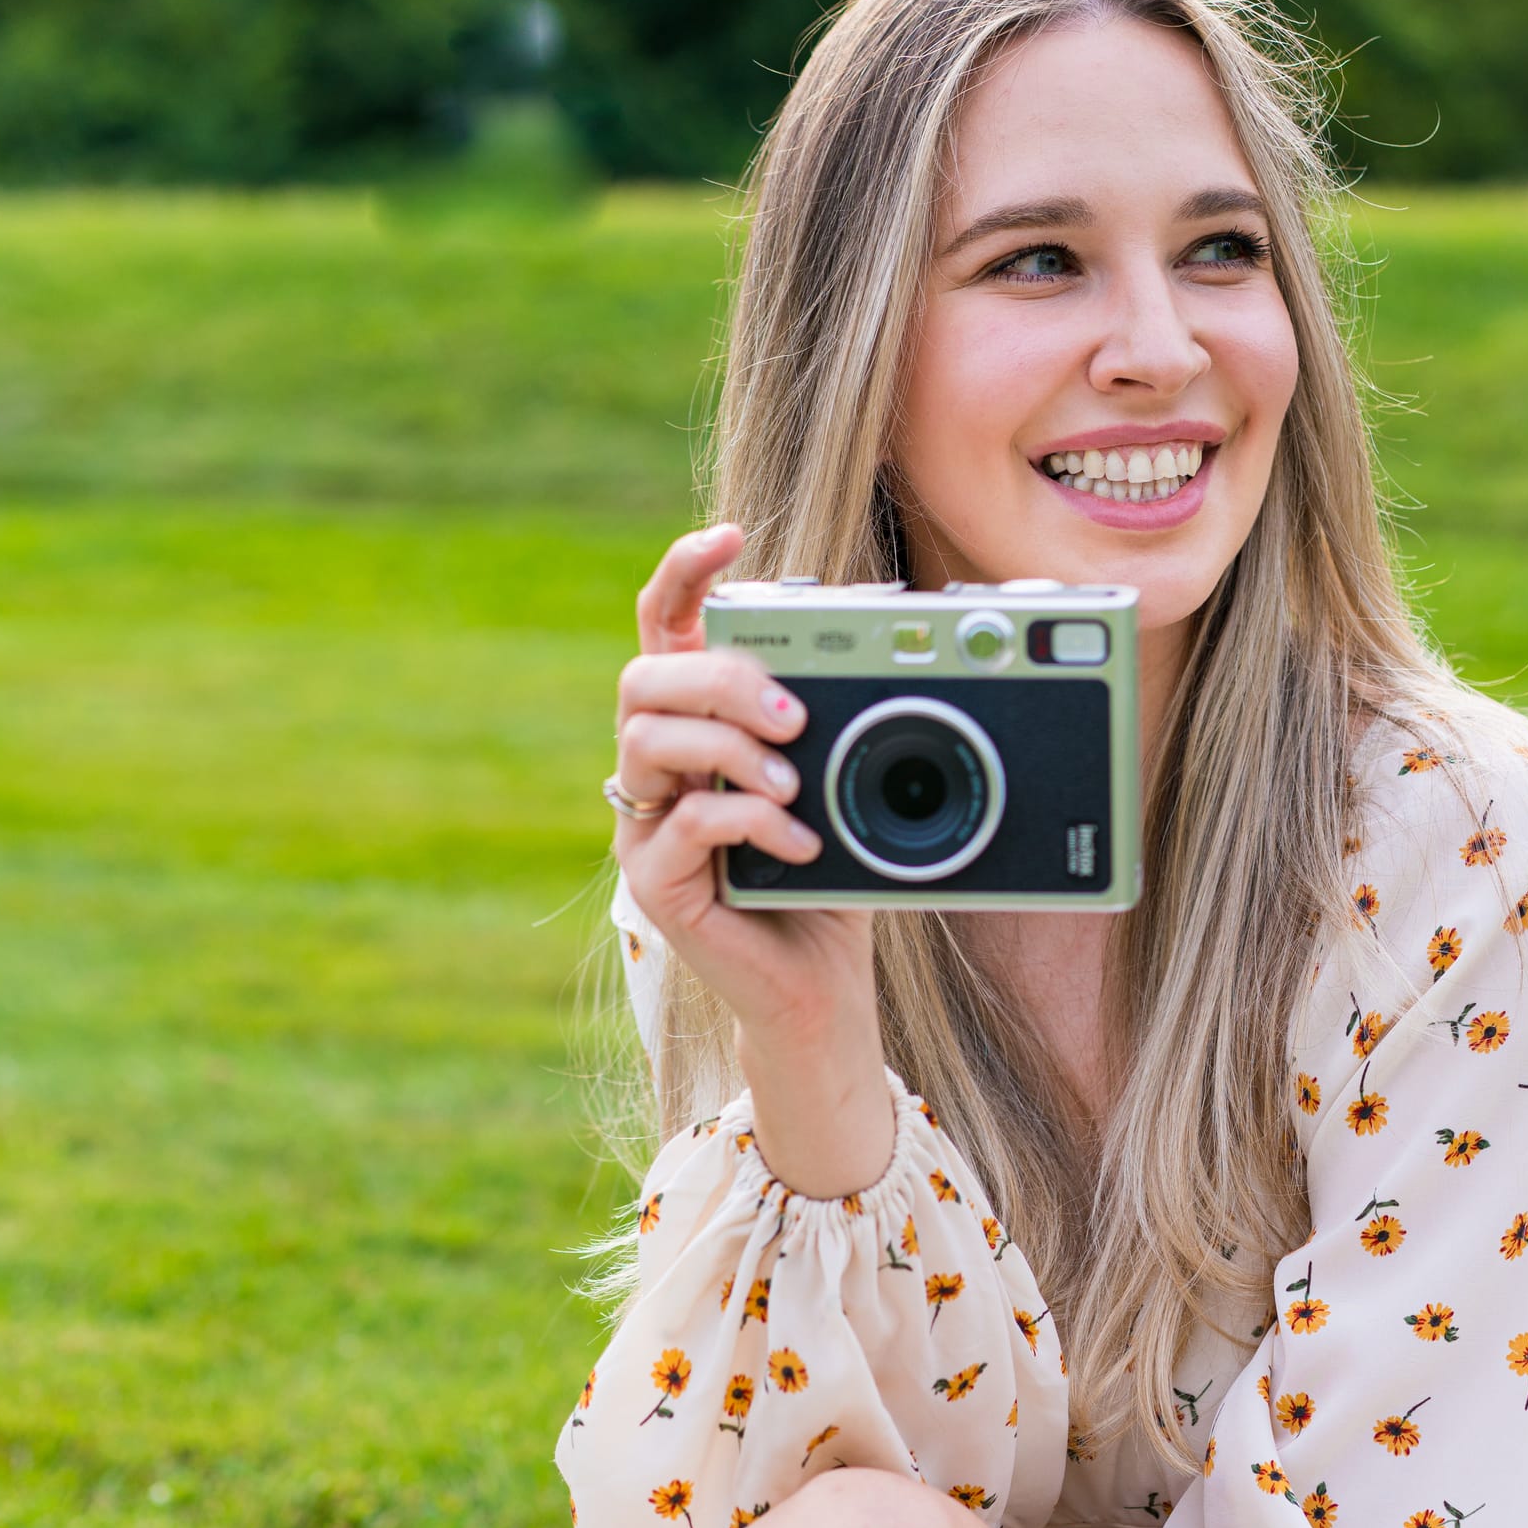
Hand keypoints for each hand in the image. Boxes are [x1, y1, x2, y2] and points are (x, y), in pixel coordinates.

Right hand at [612, 524, 893, 1193]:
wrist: (819, 990)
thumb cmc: (832, 881)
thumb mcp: (845, 782)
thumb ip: (842, 718)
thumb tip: (884, 636)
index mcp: (699, 726)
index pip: (667, 627)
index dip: (684, 572)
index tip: (728, 536)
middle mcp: (660, 768)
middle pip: (644, 676)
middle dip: (719, 678)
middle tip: (794, 714)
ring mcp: (647, 825)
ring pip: (646, 740)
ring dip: (729, 747)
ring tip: (796, 784)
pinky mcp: (654, 885)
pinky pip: (682, 824)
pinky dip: (747, 820)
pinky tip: (799, 842)